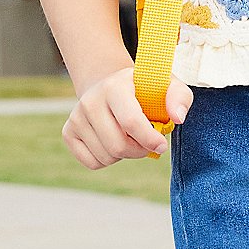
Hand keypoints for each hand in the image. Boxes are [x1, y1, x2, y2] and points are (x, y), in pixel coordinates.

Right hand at [62, 63, 191, 167]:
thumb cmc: (145, 90)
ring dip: (125, 155)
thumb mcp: (167, 85)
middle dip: (140, 151)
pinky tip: (113, 142)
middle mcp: (90, 101)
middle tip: (148, 142)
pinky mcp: (68, 133)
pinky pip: (92, 162)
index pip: (130, 122)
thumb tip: (177, 118)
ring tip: (129, 137)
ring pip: (107, 156)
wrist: (112, 86)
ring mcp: (76, 118)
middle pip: (118, 146)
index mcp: (114, 87)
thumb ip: (180, 97)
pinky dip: (108, 160)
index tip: (161, 144)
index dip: (149, 140)